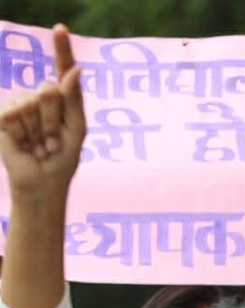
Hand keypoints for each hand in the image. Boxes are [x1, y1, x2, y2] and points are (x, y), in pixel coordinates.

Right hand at [0, 25, 85, 197]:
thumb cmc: (63, 157)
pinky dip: (22, 135)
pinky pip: (13, 116)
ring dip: (38, 133)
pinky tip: (25, 145)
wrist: (42, 180)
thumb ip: (74, 99)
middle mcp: (41, 97)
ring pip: (30, 106)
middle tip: (53, 142)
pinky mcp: (5, 116)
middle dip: (52, 121)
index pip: (63, 69)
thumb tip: (76, 69)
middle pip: (48, 92)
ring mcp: (21, 104)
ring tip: (40, 146)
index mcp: (64, 98)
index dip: (61, 49)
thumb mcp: (77, 129)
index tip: (60, 29)